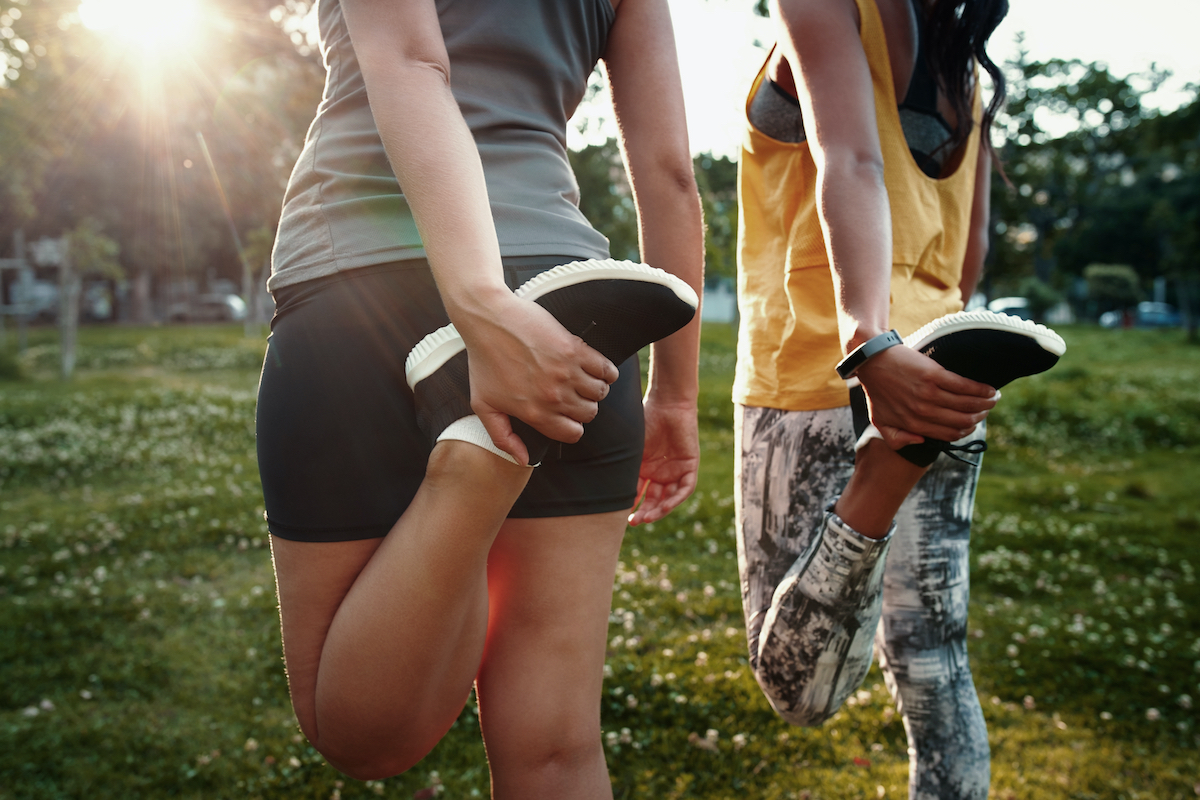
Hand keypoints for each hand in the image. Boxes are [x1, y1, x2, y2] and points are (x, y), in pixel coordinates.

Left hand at [456, 293, 619, 463]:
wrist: (488, 319)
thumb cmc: (483, 360)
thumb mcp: (483, 404)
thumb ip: (502, 437)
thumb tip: (523, 460)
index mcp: (534, 412)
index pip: (573, 434)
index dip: (573, 427)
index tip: (567, 415)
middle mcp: (553, 396)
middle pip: (589, 413)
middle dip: (584, 407)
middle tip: (574, 394)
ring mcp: (566, 372)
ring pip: (600, 392)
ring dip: (596, 388)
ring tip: (584, 379)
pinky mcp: (575, 349)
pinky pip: (606, 369)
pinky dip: (607, 371)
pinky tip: (596, 367)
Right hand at [627, 396, 698, 525]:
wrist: (667, 403)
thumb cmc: (645, 420)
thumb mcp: (631, 449)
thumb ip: (622, 468)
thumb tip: (601, 489)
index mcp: (644, 468)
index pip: (637, 493)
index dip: (630, 506)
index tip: (619, 516)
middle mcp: (659, 473)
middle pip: (653, 500)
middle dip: (644, 513)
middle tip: (634, 522)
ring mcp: (675, 470)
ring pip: (669, 497)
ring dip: (659, 510)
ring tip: (647, 518)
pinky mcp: (690, 466)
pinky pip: (685, 488)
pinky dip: (676, 499)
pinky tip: (665, 507)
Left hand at [855, 346, 997, 447]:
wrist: (872, 360)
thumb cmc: (877, 390)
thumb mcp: (880, 421)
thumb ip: (897, 438)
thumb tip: (922, 442)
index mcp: (913, 425)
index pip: (949, 434)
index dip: (967, 430)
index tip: (975, 422)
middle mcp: (922, 412)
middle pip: (963, 421)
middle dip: (980, 416)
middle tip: (988, 408)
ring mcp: (928, 394)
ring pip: (968, 404)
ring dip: (986, 403)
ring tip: (994, 397)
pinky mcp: (933, 375)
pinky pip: (965, 386)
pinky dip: (981, 389)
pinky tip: (989, 388)